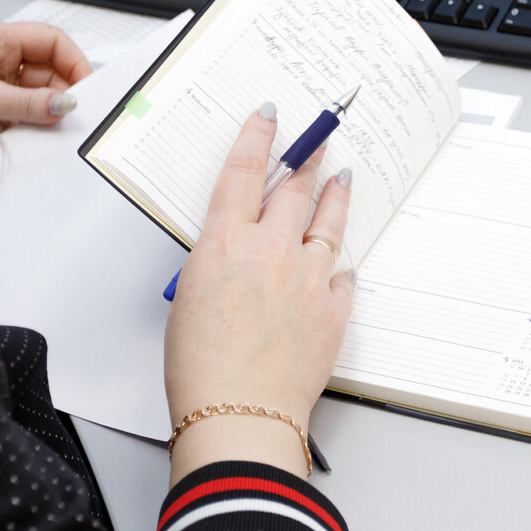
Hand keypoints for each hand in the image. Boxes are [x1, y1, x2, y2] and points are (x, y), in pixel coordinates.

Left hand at [0, 22, 93, 130]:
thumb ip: (27, 103)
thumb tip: (65, 104)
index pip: (51, 42)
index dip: (73, 62)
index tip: (86, 90)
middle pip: (44, 72)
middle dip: (58, 94)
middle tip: (69, 118)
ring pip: (30, 97)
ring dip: (38, 114)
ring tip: (41, 130)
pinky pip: (13, 117)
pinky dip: (21, 128)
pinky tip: (20, 138)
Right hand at [164, 104, 355, 481]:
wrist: (240, 413)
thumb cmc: (201, 370)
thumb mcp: (188, 299)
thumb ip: (216, 264)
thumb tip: (235, 253)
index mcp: (225, 245)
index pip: (243, 173)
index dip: (257, 137)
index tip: (269, 117)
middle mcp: (271, 252)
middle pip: (294, 189)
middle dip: (306, 158)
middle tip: (318, 140)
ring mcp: (308, 278)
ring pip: (328, 223)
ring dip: (335, 195)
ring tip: (342, 177)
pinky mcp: (334, 309)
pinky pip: (342, 275)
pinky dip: (339, 266)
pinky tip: (341, 262)